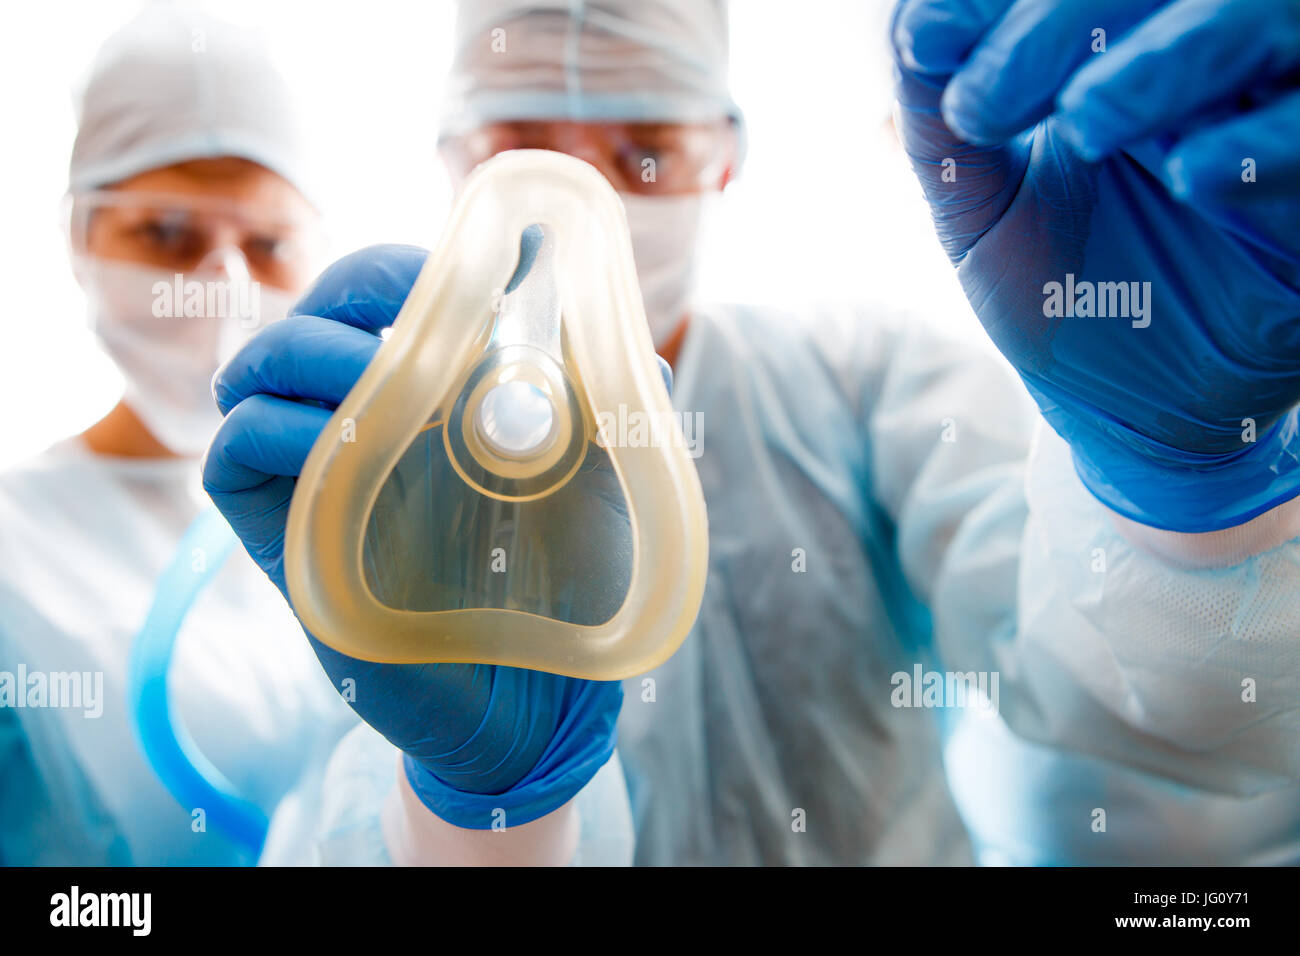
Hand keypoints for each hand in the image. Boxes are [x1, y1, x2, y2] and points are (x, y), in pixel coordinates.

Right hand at [202, 243, 621, 828]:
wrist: (536, 695)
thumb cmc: (570, 581)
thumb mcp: (599, 477)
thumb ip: (602, 406)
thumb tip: (633, 342)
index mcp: (433, 391)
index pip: (384, 293)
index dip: (408, 269)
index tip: (466, 277)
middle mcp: (365, 419)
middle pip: (315, 313)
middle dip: (355, 294)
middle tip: (414, 319)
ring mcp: (318, 472)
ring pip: (259, 370)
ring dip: (309, 349)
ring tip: (377, 377)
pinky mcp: (285, 534)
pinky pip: (235, 454)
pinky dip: (272, 425)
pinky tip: (342, 437)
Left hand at [891, 0, 1299, 530]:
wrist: (1120, 408)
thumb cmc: (1056, 291)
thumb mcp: (979, 207)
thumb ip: (944, 122)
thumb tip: (910, 28)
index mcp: (1126, 47)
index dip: (994, 2)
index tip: (928, 37)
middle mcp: (1207, 64)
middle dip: (1062, 23)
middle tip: (982, 103)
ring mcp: (1270, 120)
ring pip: (1264, 26)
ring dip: (1171, 59)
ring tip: (1086, 119)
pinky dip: (1264, 146)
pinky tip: (1193, 176)